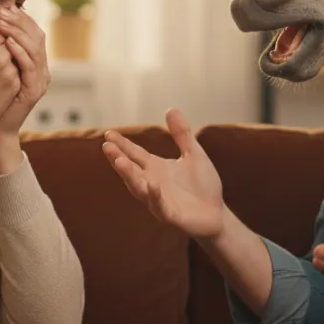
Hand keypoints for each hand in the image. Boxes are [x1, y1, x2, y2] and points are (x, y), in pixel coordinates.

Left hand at [0, 6, 50, 141]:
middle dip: (20, 21)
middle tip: (3, 11)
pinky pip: (30, 66)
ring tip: (2, 23)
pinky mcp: (34, 90)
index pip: (31, 31)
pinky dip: (21, 51)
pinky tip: (8, 42)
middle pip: (37, 36)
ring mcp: (39, 79)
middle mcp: (40, 68)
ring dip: (19, 33)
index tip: (2, 7)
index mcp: (32, 60)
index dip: (20, 18)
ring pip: (35, 48)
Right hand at [101, 108, 224, 237]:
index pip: (135, 154)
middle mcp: (152, 182)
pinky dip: (154, 196)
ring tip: (119, 161)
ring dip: (129, 175)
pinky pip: (160, 205)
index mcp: (156, 168)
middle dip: (118, 158)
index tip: (108, 134)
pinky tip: (152, 184)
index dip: (122, 144)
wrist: (216, 214)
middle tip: (107, 146)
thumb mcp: (194, 154)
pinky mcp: (171, 214)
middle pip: (131, 170)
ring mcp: (159, 200)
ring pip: (139, 187)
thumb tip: (171, 108)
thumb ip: (182, 134)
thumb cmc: (202, 185)